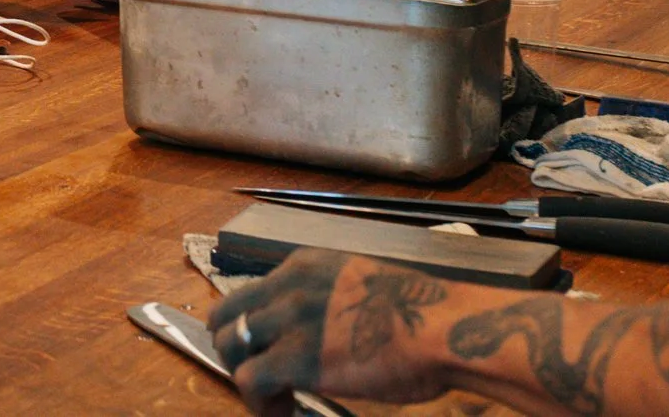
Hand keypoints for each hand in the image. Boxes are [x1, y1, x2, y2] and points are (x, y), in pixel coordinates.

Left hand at [209, 252, 453, 411]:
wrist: (443, 329)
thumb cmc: (423, 317)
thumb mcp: (363, 287)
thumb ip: (330, 301)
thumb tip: (321, 330)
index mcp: (304, 266)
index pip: (248, 294)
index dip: (249, 329)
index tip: (268, 353)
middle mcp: (288, 286)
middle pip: (224, 316)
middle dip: (233, 352)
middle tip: (262, 379)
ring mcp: (290, 320)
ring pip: (228, 345)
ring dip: (244, 379)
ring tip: (275, 400)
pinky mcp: (297, 358)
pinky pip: (249, 380)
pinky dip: (258, 402)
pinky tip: (281, 413)